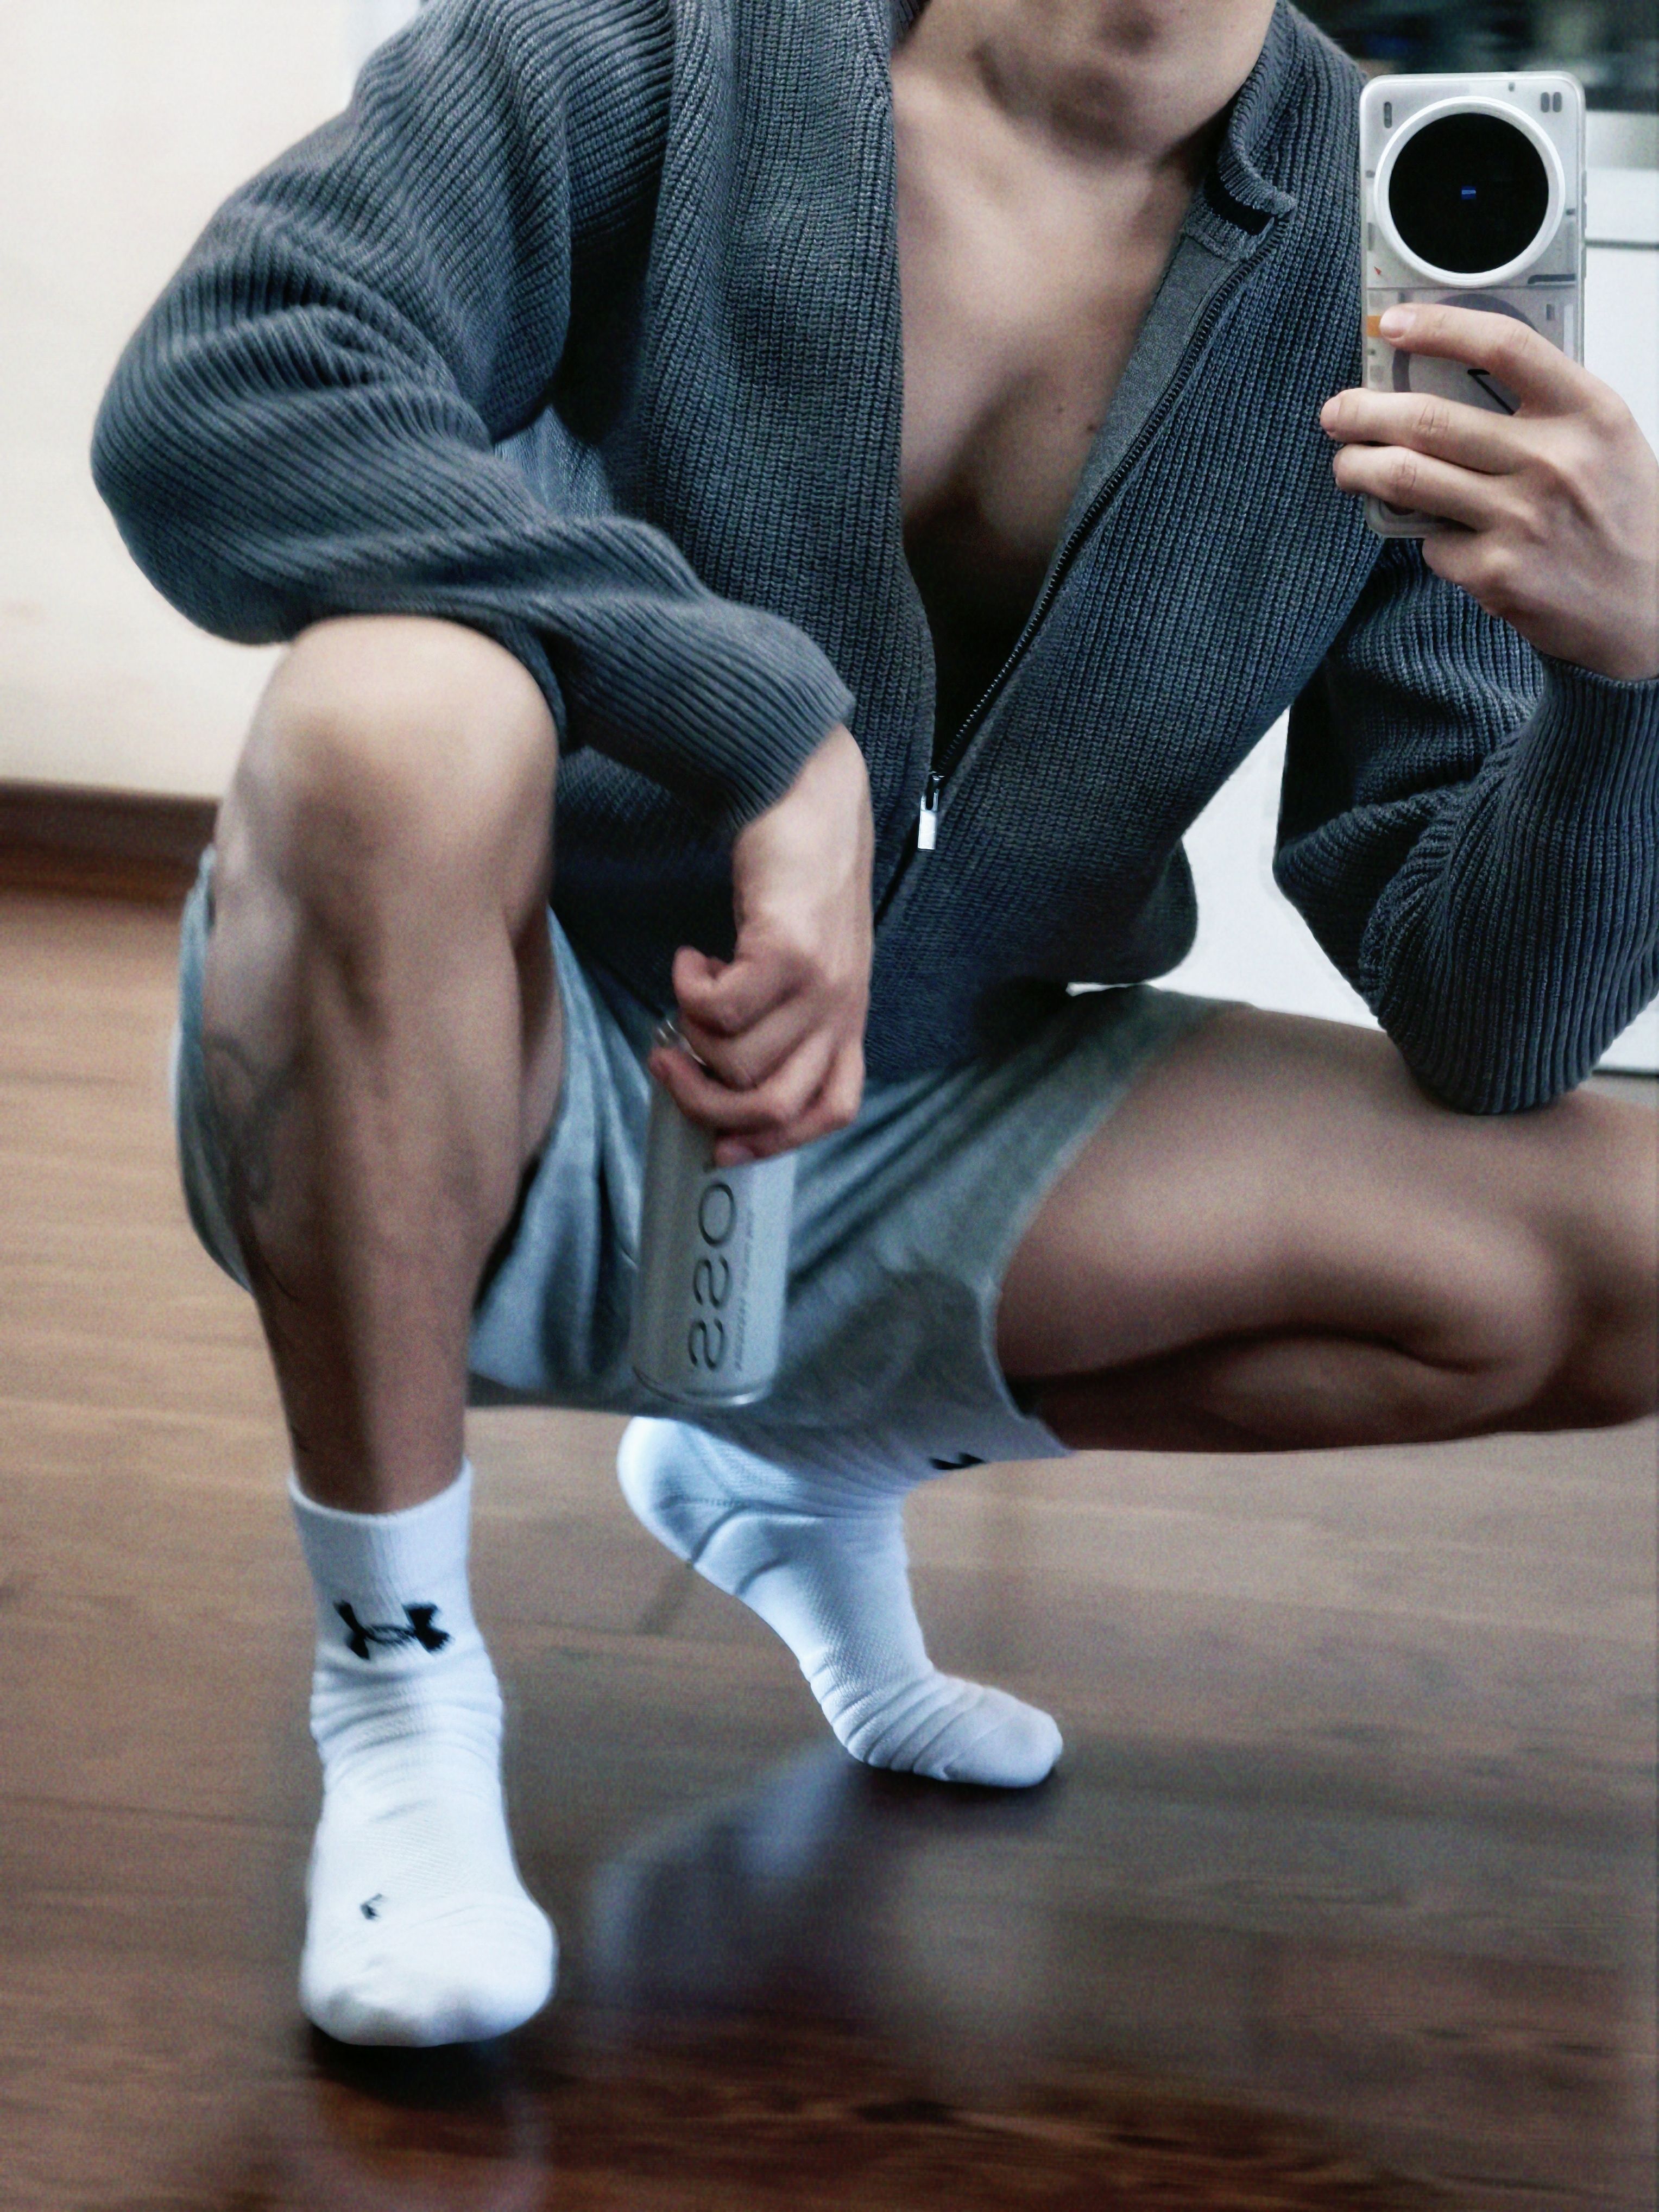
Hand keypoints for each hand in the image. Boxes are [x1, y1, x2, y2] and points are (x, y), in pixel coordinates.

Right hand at [649, 724, 872, 1163]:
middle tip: (667, 1064)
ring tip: (686, 988)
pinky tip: (692, 958)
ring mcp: (821, 983)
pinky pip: (722, 1009)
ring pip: (738, 1059)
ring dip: (691, 1034)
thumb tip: (716, 1069)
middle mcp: (842, 1008)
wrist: (811, 794)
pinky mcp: (789, 950)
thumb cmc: (799, 877)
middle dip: (708, 1104)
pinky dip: (690, 991)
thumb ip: (780, 1014)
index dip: (773, 1141)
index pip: (831, 1109)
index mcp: (849, 1017)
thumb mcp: (806, 959)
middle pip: (774, 1103)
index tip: (719, 1146)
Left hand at [1321, 304, 1658, 680]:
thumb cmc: (1621, 518)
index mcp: (1587, 412)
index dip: (1438, 327)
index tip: (1392, 324)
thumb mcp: (1603, 441)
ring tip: (1347, 464)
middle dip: (1364, 413)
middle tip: (1338, 412)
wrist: (1649, 606)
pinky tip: (1443, 537)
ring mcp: (1521, 519)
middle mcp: (1553, 461)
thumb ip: (1543, 409)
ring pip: (1408, 479)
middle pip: (1429, 420)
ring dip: (1359, 468)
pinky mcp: (1495, 573)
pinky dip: (1427, 538)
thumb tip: (1453, 379)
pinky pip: (1432, 543)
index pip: (1504, 346)